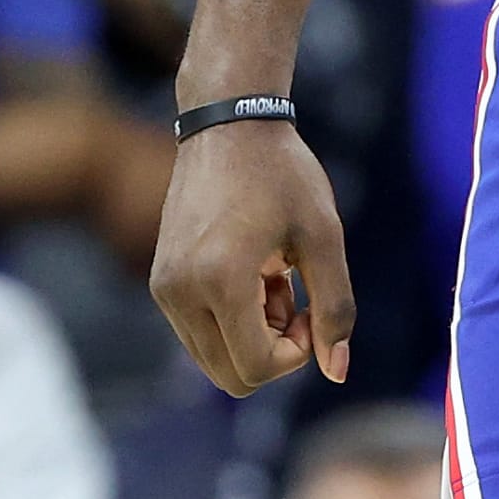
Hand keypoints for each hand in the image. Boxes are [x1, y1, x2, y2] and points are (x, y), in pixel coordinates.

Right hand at [151, 120, 353, 396]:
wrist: (229, 123)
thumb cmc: (283, 173)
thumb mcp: (323, 234)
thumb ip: (335, 305)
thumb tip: (337, 372)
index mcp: (220, 280)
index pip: (256, 368)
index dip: (297, 353)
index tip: (312, 308)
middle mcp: (180, 291)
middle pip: (231, 376)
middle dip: (273, 350)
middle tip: (296, 296)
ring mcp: (164, 289)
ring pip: (213, 359)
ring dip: (252, 335)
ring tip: (275, 278)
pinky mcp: (161, 282)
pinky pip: (198, 333)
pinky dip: (231, 320)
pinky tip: (254, 272)